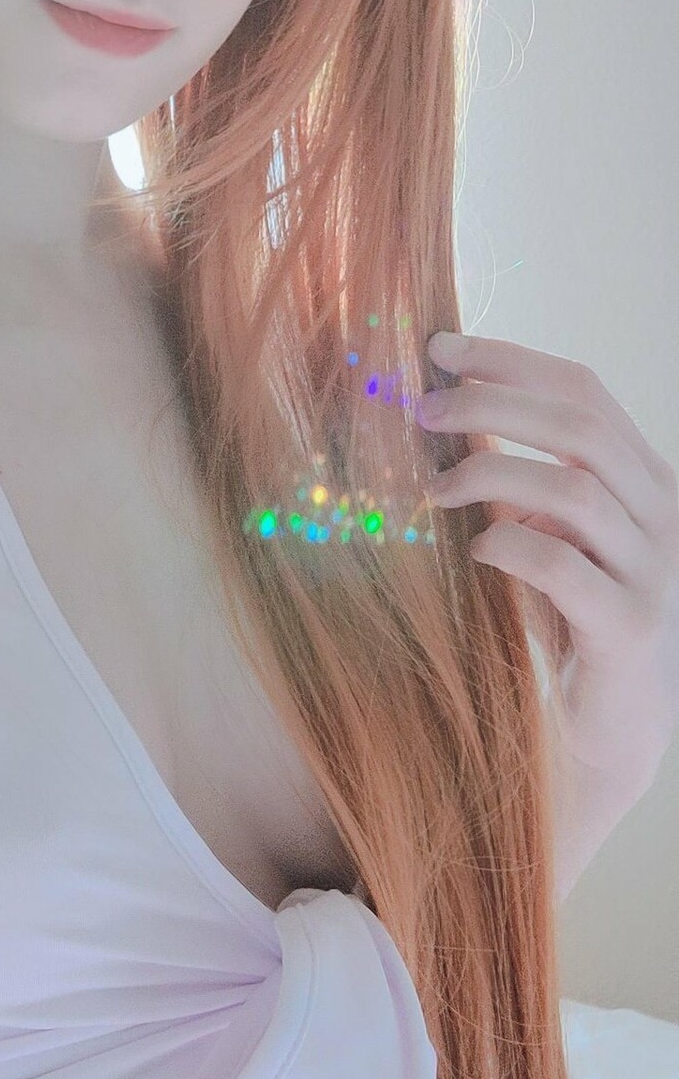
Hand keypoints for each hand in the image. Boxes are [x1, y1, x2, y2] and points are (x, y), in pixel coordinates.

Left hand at [416, 331, 678, 827]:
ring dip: (491, 474)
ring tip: (434, 489)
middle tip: (423, 408)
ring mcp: (653, 573)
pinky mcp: (629, 630)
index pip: (584, 391)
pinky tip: (474, 551)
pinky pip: (565, 568)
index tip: (439, 347)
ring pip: (575, 490)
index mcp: (641, 479)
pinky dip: (510, 547)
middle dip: (493, 405)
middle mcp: (661, 516)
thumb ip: (512, 475)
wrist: (606, 731)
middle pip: (580, 427)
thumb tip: (433, 408)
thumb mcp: (542, 530)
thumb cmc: (562, 617)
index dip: (510, 359)